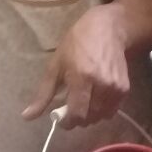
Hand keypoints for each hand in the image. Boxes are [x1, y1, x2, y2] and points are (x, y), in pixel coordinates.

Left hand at [21, 4, 129, 128]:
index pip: (77, 114)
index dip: (68, 122)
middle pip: (89, 118)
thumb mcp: (55, 66)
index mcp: (81, 78)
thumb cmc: (76, 44)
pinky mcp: (124, 89)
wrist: (107, 29)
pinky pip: (112, 110)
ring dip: (91, 114)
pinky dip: (103, 109)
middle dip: (79, 118)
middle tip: (72, 107)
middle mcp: (101, 85)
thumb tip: (27, 116)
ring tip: (85, 101)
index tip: (62, 119)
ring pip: (101, 116)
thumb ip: (43, 94)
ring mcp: (115, 88)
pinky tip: (97, 96)